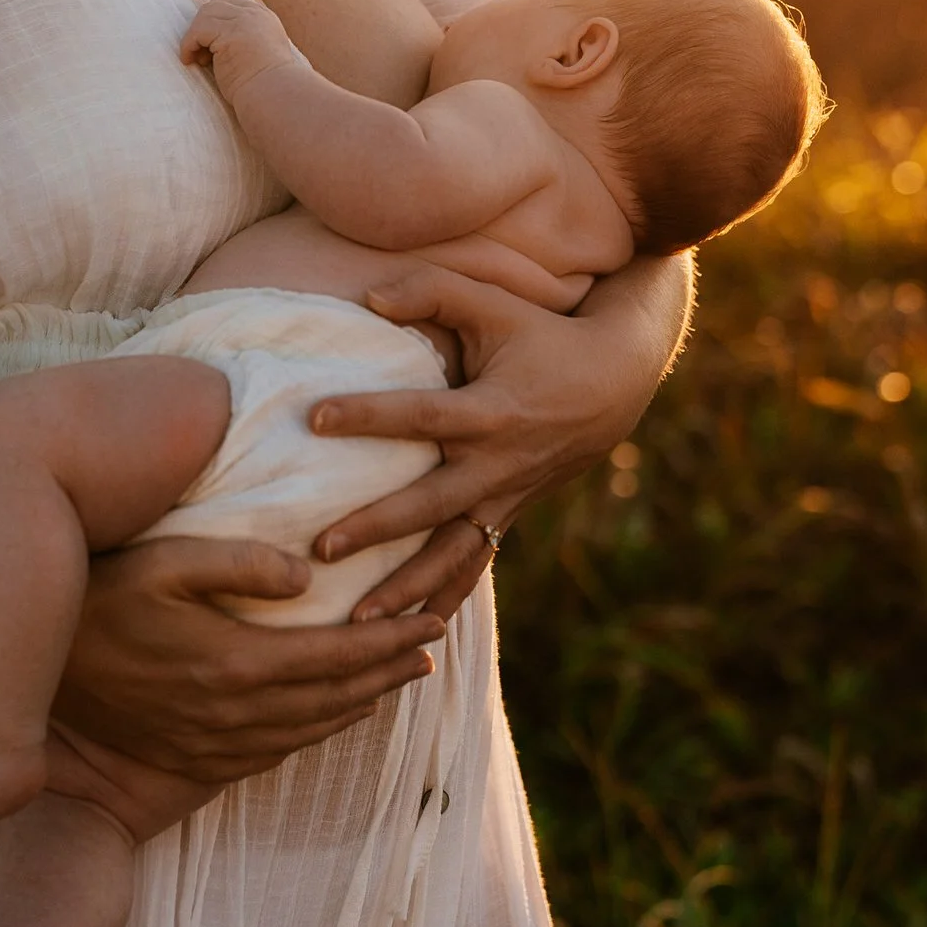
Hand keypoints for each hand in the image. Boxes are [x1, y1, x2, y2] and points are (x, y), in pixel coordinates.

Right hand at [52, 532, 446, 787]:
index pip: (337, 653)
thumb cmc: (99, 598)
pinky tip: (332, 715)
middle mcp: (236, 713)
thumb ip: (238, 562)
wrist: (33, 676)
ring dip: (362, 702)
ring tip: (397, 677)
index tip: (434, 621)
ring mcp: (215, 743)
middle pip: (336, 695)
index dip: (390, 638)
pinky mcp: (195, 758)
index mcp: (238, 662)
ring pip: (311, 729)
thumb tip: (308, 575)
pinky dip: (317, 732)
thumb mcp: (163, 562)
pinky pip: (276, 750)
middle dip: (389, 669)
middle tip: (431, 647)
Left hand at [180, 0, 297, 103]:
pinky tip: (190, 61)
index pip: (229, 4)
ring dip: (194, 37)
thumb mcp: (258, 52)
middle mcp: (255, 15)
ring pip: (204, 16)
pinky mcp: (230, 34)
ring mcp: (243, 21)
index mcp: (264, 17)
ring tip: (198, 60)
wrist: (275, 96)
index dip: (213, 21)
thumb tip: (213, 40)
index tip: (208, 45)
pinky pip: (198, 31)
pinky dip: (188, 45)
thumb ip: (244, 38)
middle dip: (202, 27)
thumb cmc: (265, 85)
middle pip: (214, 6)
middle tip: (202, 55)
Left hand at [305, 255, 691, 619]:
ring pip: (452, 554)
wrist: (613, 384)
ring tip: (356, 620)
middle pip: (429, 504)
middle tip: (320, 548)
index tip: (313, 418)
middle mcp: (498, 464)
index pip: (420, 416)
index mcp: (491, 411)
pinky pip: (474, 565)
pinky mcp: (509, 516)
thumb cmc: (543, 333)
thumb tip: (368, 299)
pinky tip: (409, 635)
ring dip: (407, 588)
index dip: (367, 415)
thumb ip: (431, 291)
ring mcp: (506, 497)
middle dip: (375, 528)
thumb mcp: (493, 302)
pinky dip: (445, 598)